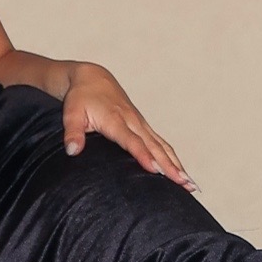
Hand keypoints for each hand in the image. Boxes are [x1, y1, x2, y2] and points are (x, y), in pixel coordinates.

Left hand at [60, 62, 195, 186]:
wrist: (93, 78)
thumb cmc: (81, 97)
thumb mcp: (70, 113)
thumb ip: (72, 133)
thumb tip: (72, 151)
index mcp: (115, 120)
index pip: (132, 141)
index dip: (144, 155)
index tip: (155, 171)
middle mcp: (133, 122)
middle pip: (154, 146)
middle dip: (170, 165)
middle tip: (184, 183)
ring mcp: (141, 124)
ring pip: (162, 146)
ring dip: (177, 164)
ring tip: (190, 184)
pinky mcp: (143, 126)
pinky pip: (161, 143)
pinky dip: (173, 158)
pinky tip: (181, 172)